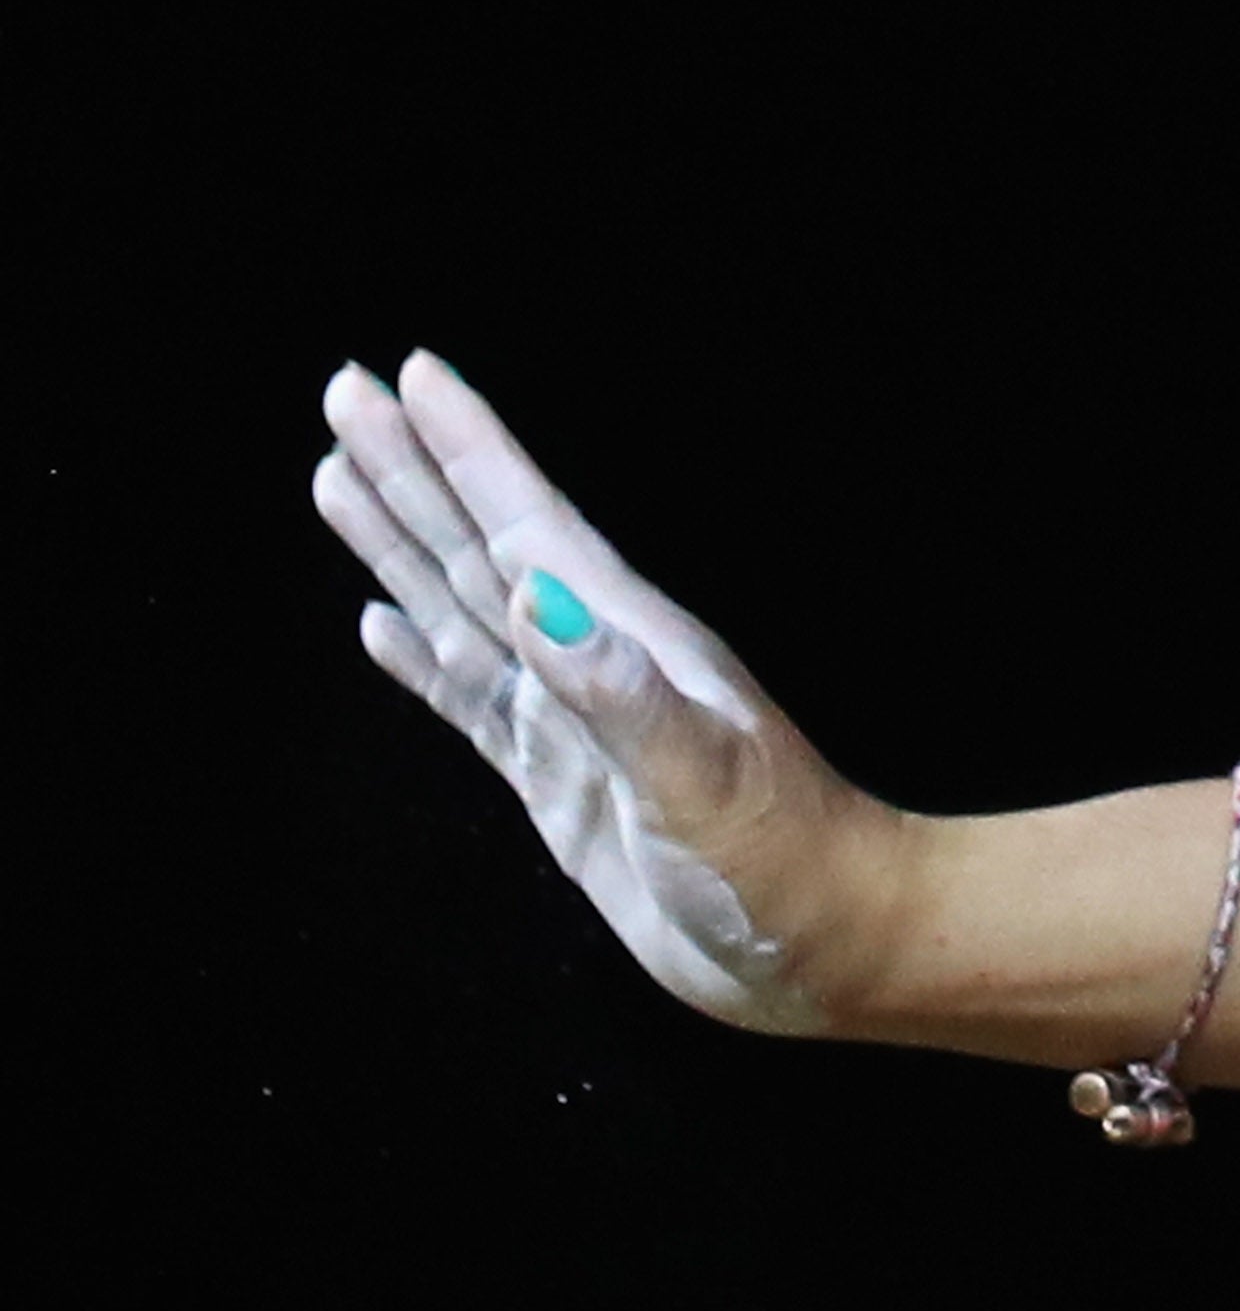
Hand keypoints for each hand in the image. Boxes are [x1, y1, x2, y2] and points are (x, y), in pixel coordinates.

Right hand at [314, 352, 885, 1034]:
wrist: (828, 937)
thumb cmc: (786, 859)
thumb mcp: (707, 778)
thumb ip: (623, 695)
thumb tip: (538, 599)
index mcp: (629, 640)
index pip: (529, 522)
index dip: (467, 449)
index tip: (405, 373)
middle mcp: (595, 660)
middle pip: (480, 542)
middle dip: (411, 468)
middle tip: (343, 389)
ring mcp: (572, 718)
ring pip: (461, 607)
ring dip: (400, 543)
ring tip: (339, 476)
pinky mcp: (560, 780)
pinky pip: (470, 700)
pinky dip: (418, 659)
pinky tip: (378, 622)